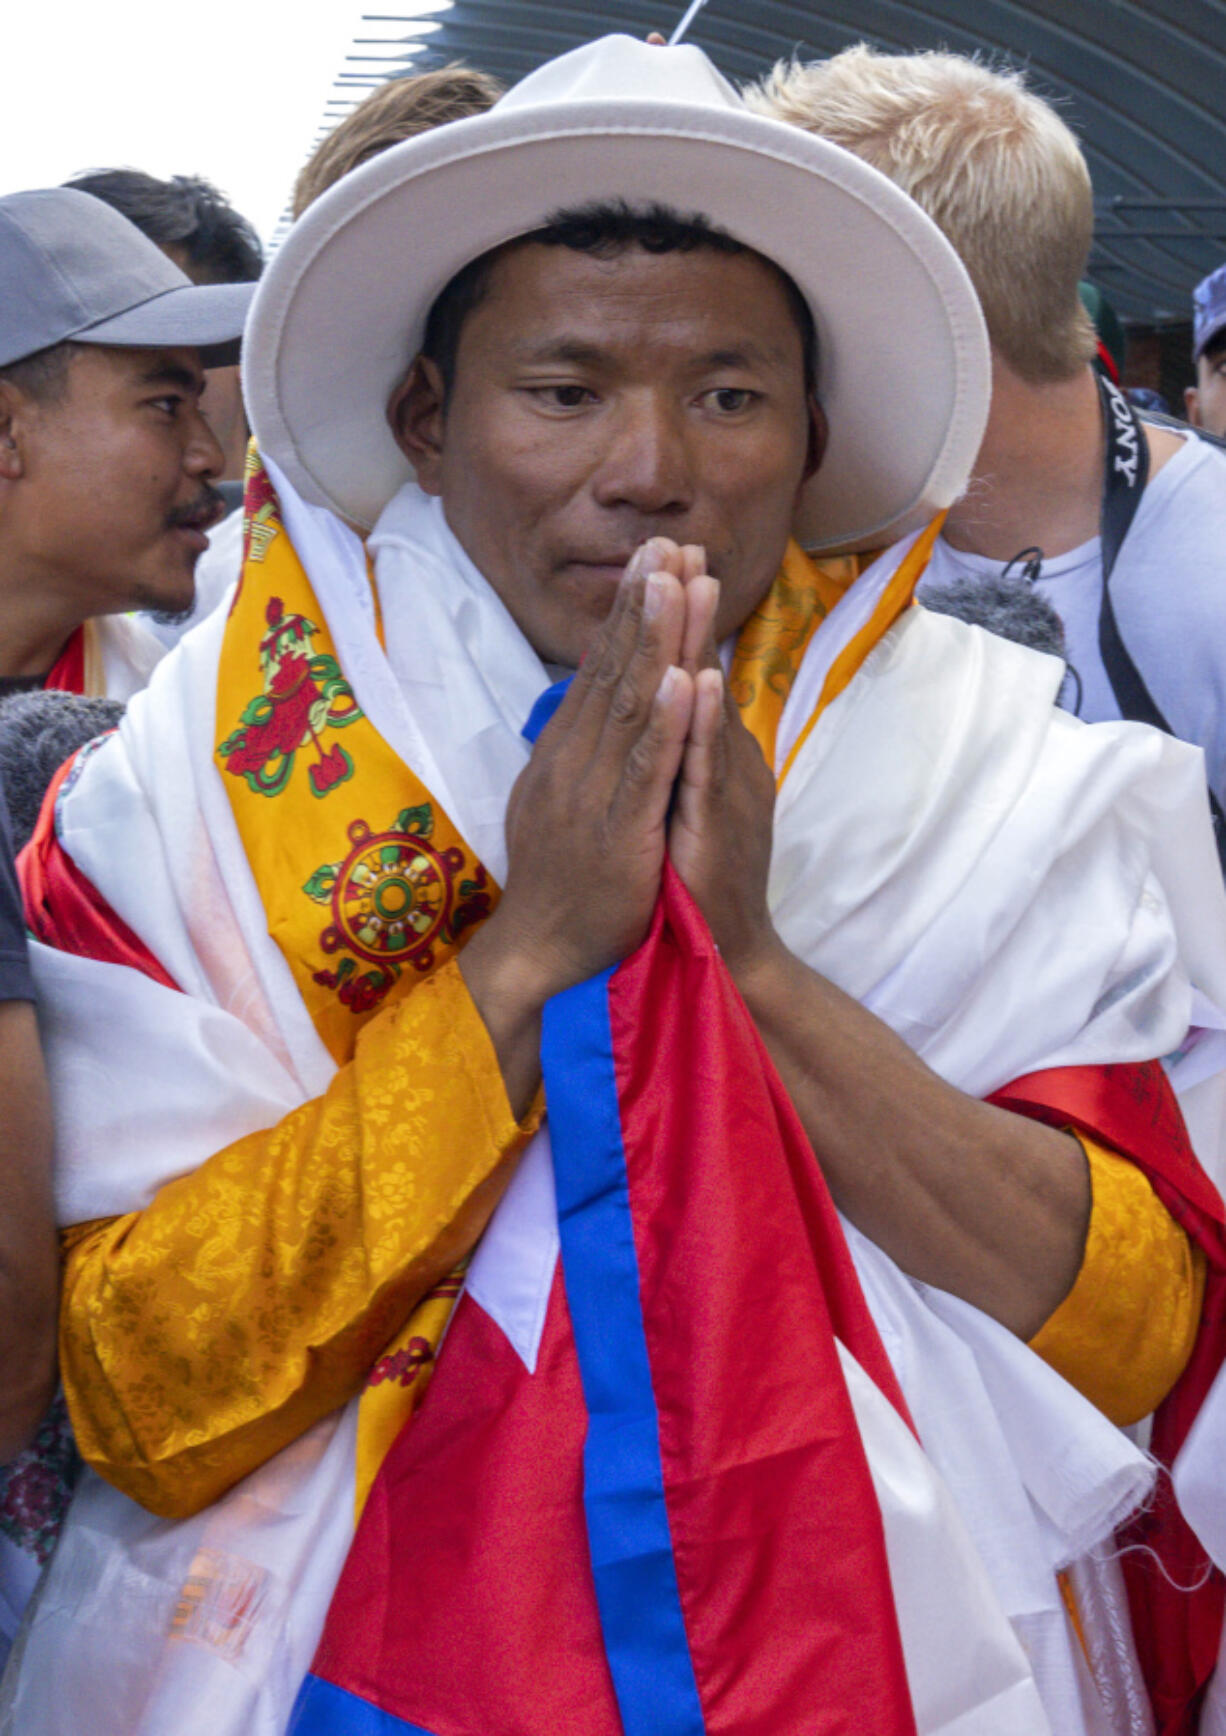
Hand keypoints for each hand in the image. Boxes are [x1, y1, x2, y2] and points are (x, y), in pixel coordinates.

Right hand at [466, 538, 698, 1016]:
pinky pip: (646, 771)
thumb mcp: (563, 802)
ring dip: (658, 642)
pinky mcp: (619, 834)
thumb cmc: (562, 882)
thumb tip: (592, 698)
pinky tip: (688, 681)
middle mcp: (572, 763)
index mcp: (563, 755)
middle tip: (668, 543)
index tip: (650, 557)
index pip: (598, 669)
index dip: (626, 612)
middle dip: (644, 604)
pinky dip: (668, 724)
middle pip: (613, 671)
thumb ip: (579, 750)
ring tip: (679, 584)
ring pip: (631, 708)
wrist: (540, 954)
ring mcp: (593, 796)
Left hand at [668, 574, 779, 979]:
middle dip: (686, 608)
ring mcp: (722, 790)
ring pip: (707, 708)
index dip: (672, 618)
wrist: (724, 950)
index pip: (685, 673)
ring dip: (696, 645)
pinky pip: (707, 769)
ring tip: (692, 584)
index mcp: (706, 753)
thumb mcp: (689, 801)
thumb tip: (677, 702)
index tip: (662, 557)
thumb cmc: (700, 877)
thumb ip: (685, 752)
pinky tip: (701, 683)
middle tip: (679, 544)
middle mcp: (719, 761)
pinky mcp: (718, 826)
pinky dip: (703, 726)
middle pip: (698, 672)